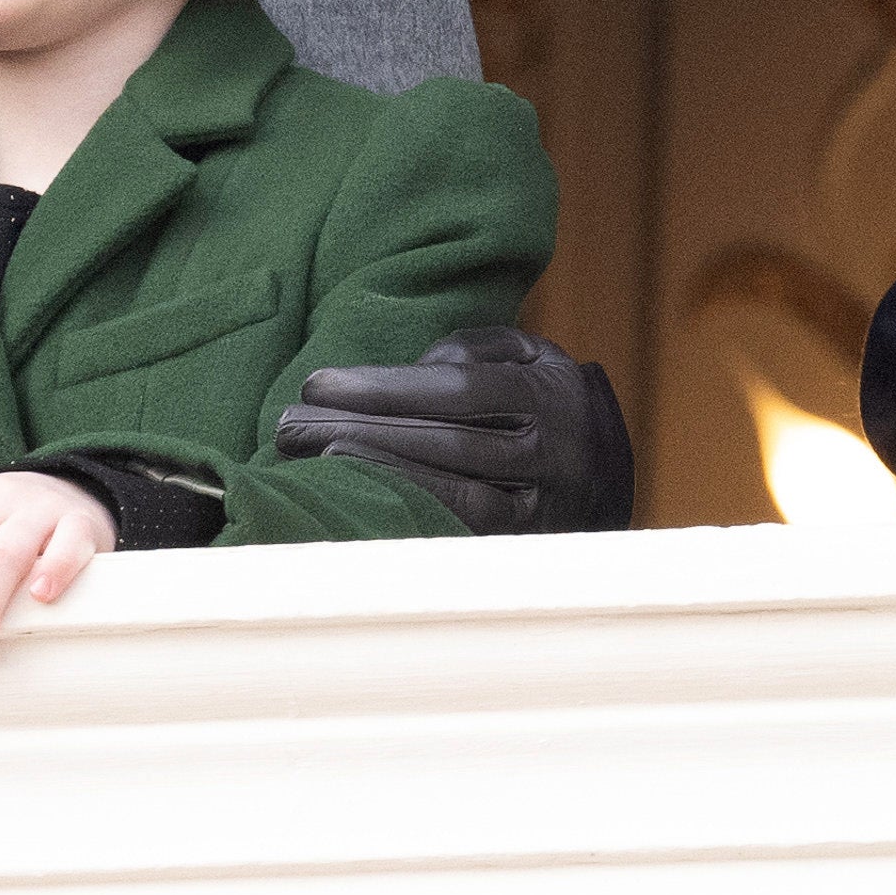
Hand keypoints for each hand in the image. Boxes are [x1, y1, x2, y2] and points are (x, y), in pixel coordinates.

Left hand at [273, 328, 635, 532]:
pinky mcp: (525, 547)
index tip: (315, 385)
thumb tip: (420, 365)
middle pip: (445, 441)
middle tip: (287, 426)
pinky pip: (462, 531)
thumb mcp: (528, 354)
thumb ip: (476, 347)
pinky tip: (356, 498)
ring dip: (374, 473)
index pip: (457, 389)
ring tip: (308, 457)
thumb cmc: (544, 399)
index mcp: (549, 395)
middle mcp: (553, 453)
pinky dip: (408, 510)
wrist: (607, 472)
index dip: (384, 386)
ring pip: (451, 492)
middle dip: (359, 431)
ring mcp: (542, 508)